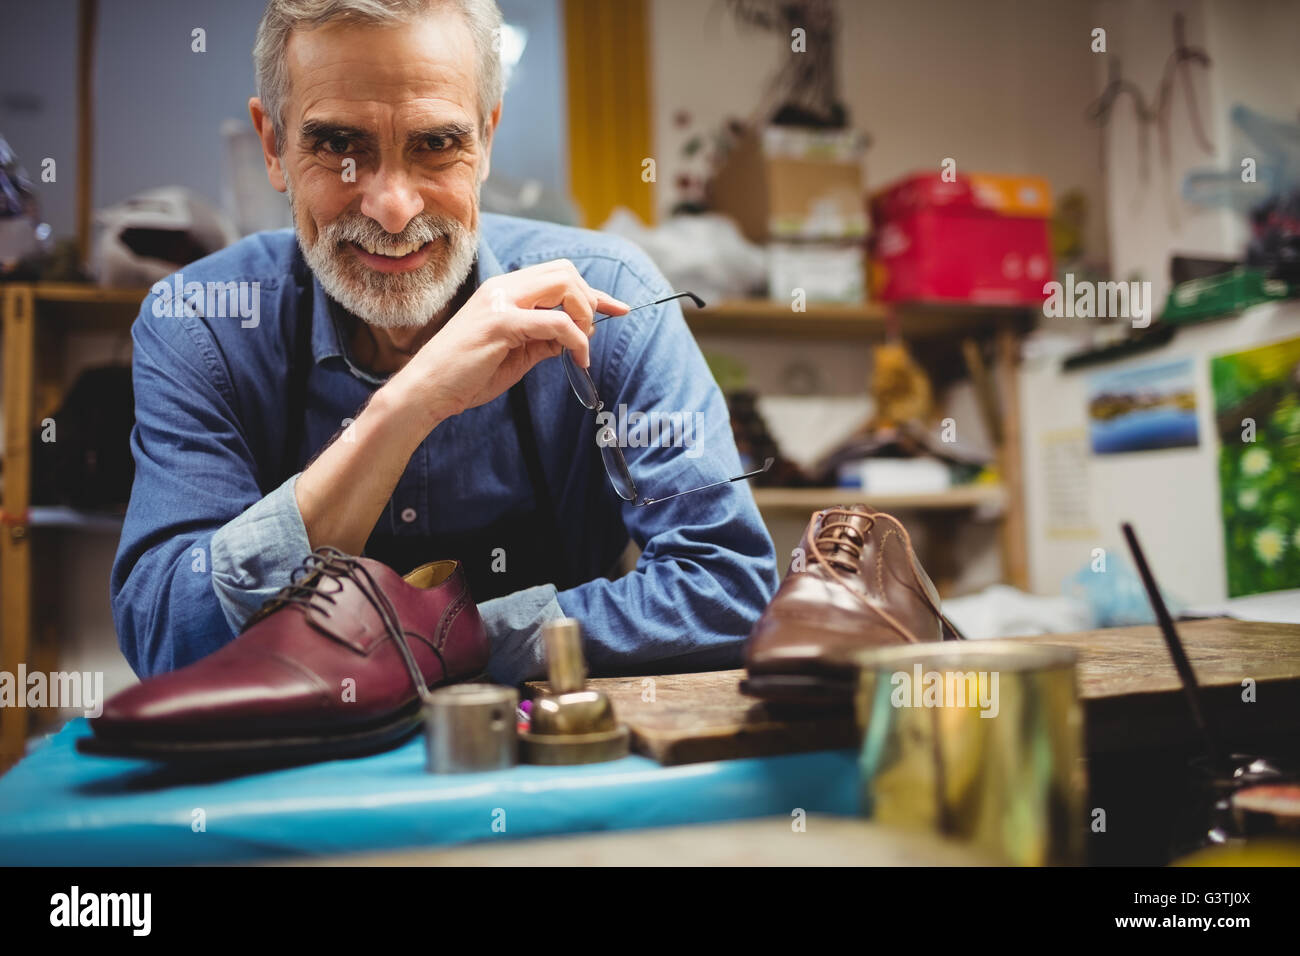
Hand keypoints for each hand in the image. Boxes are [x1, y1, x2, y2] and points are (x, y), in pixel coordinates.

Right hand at [390, 259, 628, 425]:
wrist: (426, 390)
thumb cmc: (466, 376)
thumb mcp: (514, 355)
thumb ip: (542, 341)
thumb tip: (572, 338)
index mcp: (503, 291)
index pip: (557, 276)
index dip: (593, 292)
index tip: (618, 308)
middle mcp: (502, 288)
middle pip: (565, 271)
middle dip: (590, 299)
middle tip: (590, 335)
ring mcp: (501, 302)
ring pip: (564, 286)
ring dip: (584, 316)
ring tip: (581, 347)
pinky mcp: (501, 323)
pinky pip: (557, 322)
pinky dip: (576, 340)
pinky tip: (577, 359)